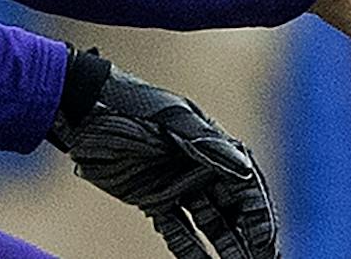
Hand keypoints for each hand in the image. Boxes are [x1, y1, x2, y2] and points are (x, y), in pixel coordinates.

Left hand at [47, 54, 278, 258]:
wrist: (84, 111)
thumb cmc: (130, 107)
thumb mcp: (170, 122)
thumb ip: (207, 146)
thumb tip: (244, 170)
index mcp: (212, 145)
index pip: (246, 188)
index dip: (259, 218)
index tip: (266, 246)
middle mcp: (201, 167)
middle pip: (234, 210)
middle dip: (250, 239)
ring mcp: (178, 184)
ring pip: (210, 224)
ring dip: (227, 249)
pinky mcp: (153, 199)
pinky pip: (178, 231)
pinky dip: (192, 251)